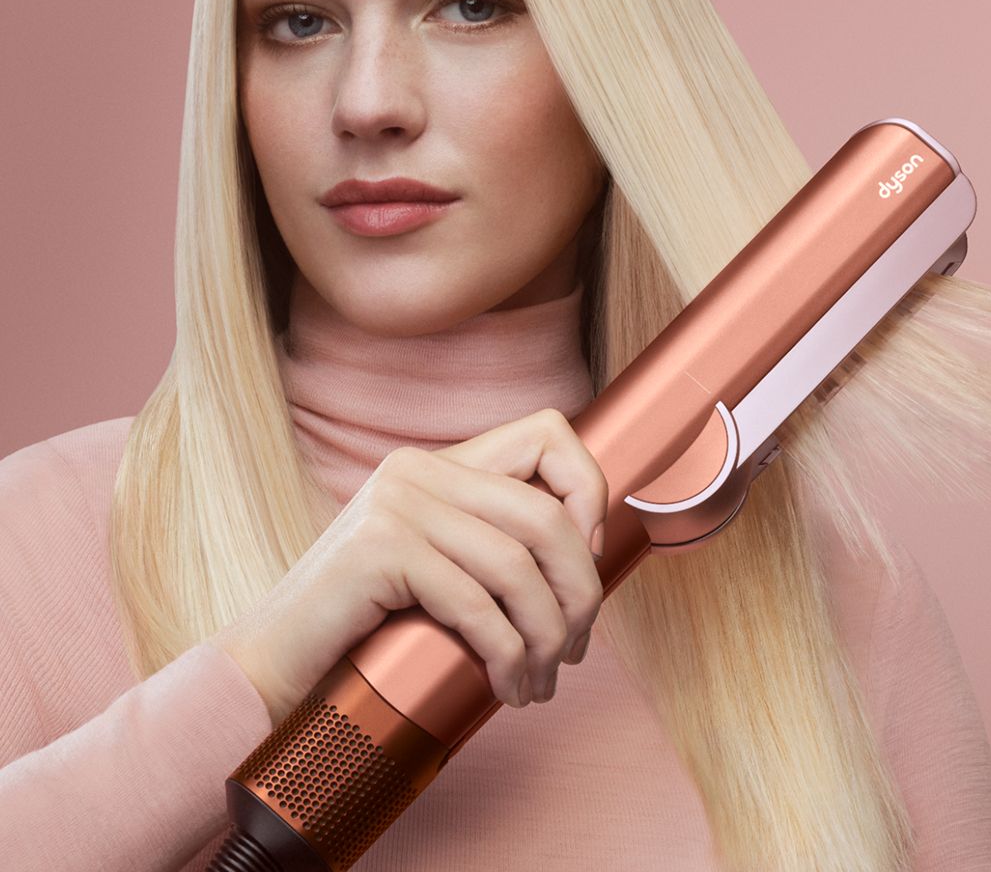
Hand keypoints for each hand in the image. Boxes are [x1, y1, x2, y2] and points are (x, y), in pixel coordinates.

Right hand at [212, 408, 607, 725]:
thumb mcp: (438, 564)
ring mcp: (397, 504)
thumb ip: (491, 542)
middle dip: (580, 590)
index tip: (587, 560)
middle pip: (546, 513)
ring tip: (542, 682)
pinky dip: (506, 656)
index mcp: (439, 462)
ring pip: (518, 565)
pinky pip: (476, 606)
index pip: (547, 433)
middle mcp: (419, 468)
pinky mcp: (380, 550)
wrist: (270, 664)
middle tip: (574, 649)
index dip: (587, 490)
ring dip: (546, 636)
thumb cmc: (365, 625)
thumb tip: (588, 558)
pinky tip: (507, 689)